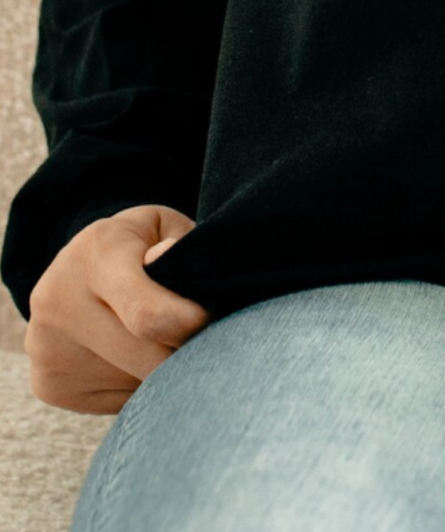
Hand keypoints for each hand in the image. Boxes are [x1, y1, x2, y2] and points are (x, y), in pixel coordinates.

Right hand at [24, 204, 212, 414]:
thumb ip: (180, 247)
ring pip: (134, 385)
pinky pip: (116, 403)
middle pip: (146, 360)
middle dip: (185, 354)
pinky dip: (137, 385)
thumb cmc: (137, 244)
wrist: (74, 268)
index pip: (147, 314)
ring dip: (162, 372)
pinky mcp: (49, 385)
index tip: (209, 320)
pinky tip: (132, 354)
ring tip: (162, 337)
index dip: (189, 326)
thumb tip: (170, 261)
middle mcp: (61, 304)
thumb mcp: (163, 226)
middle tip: (202, 336)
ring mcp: (48, 350)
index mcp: (97, 257)